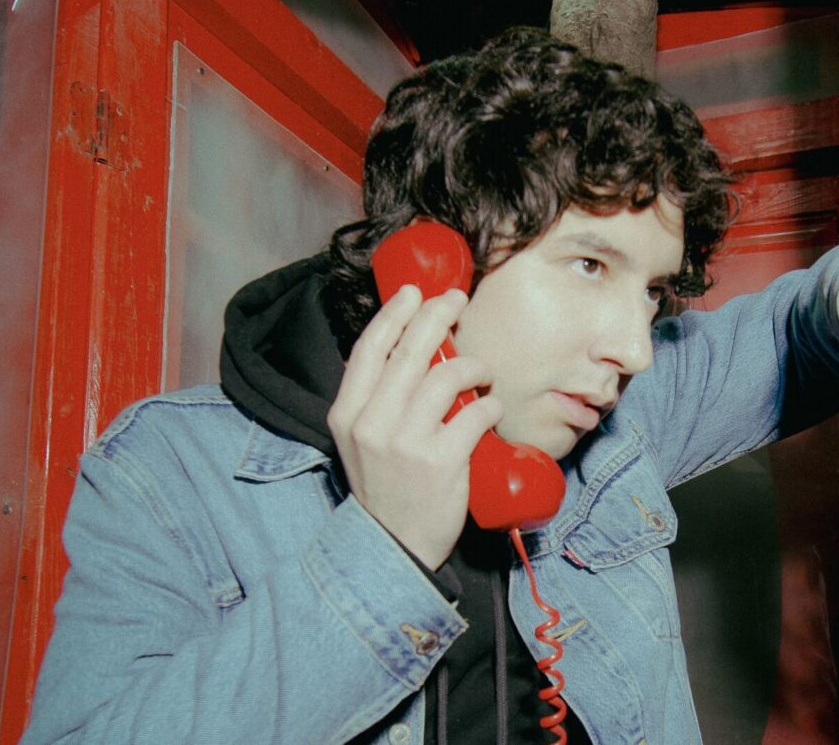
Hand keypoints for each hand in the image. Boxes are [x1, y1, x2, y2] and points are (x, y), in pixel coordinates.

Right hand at [327, 285, 502, 568]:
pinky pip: (475, 413)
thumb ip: (376, 399)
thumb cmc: (385, 487)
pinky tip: (491, 405)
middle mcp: (372, 423)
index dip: (394, 314)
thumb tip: (410, 350)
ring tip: (482, 371)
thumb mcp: (361, 441)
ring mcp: (405, 442)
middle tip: (457, 300)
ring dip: (472, 365)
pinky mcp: (440, 461)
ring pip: (446, 376)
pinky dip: (489, 403)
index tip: (414, 292)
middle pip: (410, 353)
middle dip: (437, 316)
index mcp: (347, 414)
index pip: (369, 350)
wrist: (393, 546)